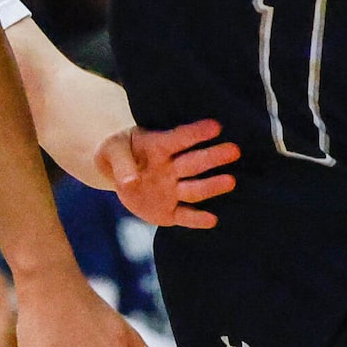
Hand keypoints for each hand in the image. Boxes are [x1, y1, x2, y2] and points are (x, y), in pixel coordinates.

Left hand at [97, 118, 238, 229]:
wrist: (116, 173)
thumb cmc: (117, 153)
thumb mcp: (111, 151)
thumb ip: (121, 164)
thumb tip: (130, 182)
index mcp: (159, 147)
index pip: (180, 138)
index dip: (196, 132)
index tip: (216, 126)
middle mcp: (172, 168)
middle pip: (194, 163)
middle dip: (213, 157)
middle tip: (235, 150)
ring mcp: (173, 190)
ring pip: (194, 188)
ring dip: (212, 185)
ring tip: (231, 181)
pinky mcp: (169, 212)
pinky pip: (185, 215)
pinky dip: (197, 219)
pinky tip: (212, 220)